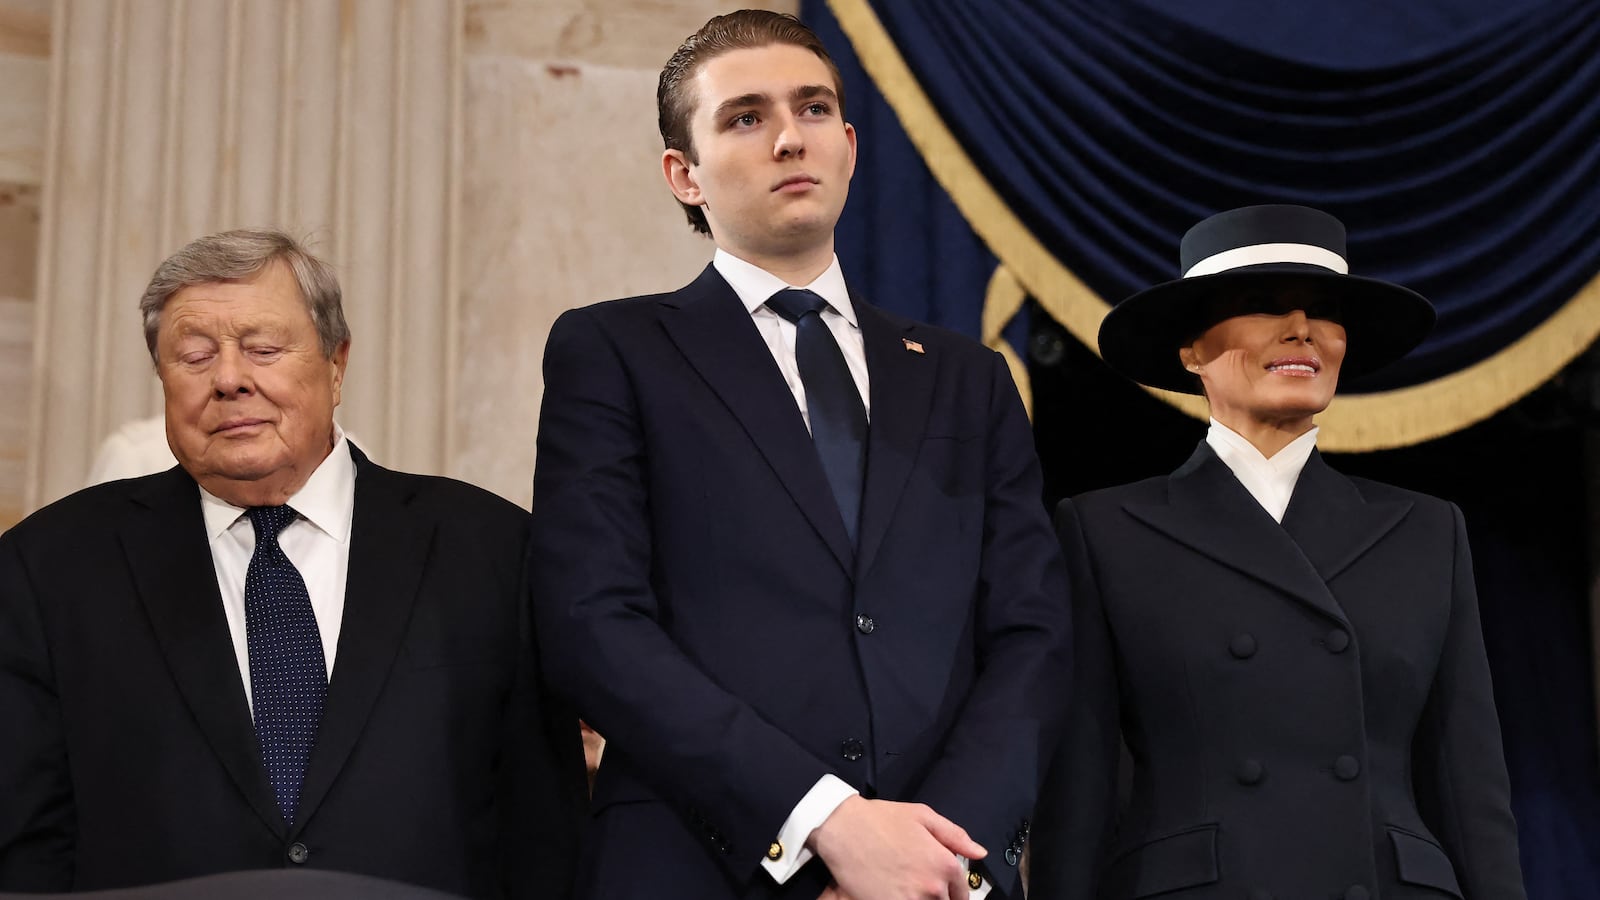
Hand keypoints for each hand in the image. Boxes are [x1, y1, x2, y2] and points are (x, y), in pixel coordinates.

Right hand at [810, 796, 985, 898]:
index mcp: (944, 864)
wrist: (843, 828)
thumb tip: (979, 851)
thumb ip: (955, 836)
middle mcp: (932, 887)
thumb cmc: (880, 819)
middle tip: (918, 884)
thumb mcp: (923, 816)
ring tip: (907, 888)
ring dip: (921, 899)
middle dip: (936, 896)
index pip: (961, 893)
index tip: (944, 890)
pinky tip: (893, 891)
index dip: (953, 892)